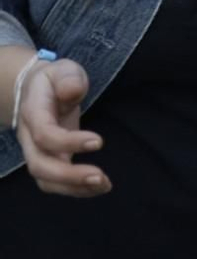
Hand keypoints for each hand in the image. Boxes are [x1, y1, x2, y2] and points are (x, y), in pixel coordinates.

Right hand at [16, 58, 109, 197]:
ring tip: (104, 185)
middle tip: (100, 176)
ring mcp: (37, 152)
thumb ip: (68, 78)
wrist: (36, 90)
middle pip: (39, 165)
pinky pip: (56, 182)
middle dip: (68, 175)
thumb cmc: (54, 80)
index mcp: (33, 113)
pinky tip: (99, 187)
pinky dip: (76, 189)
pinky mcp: (50, 160)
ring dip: (74, 187)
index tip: (99, 142)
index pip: (44, 134)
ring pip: (45, 180)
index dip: (68, 142)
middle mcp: (30, 138)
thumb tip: (72, 90)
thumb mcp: (63, 70)